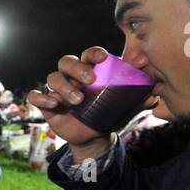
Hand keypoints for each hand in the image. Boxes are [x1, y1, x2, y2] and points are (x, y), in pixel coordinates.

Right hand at [27, 46, 156, 147]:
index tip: (103, 57)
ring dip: (64, 87)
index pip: (88, 54)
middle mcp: (71, 76)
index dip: (93, 53)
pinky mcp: (47, 104)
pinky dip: (41, 98)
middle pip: (66, 61)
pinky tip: (52, 104)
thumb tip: (154, 93)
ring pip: (52, 78)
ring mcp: (57, 89)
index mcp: (90, 70)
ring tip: (78, 101)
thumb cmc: (109, 113)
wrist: (95, 136)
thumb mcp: (125, 105)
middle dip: (77, 67)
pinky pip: (35, 96)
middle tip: (90, 79)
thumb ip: (138, 97)